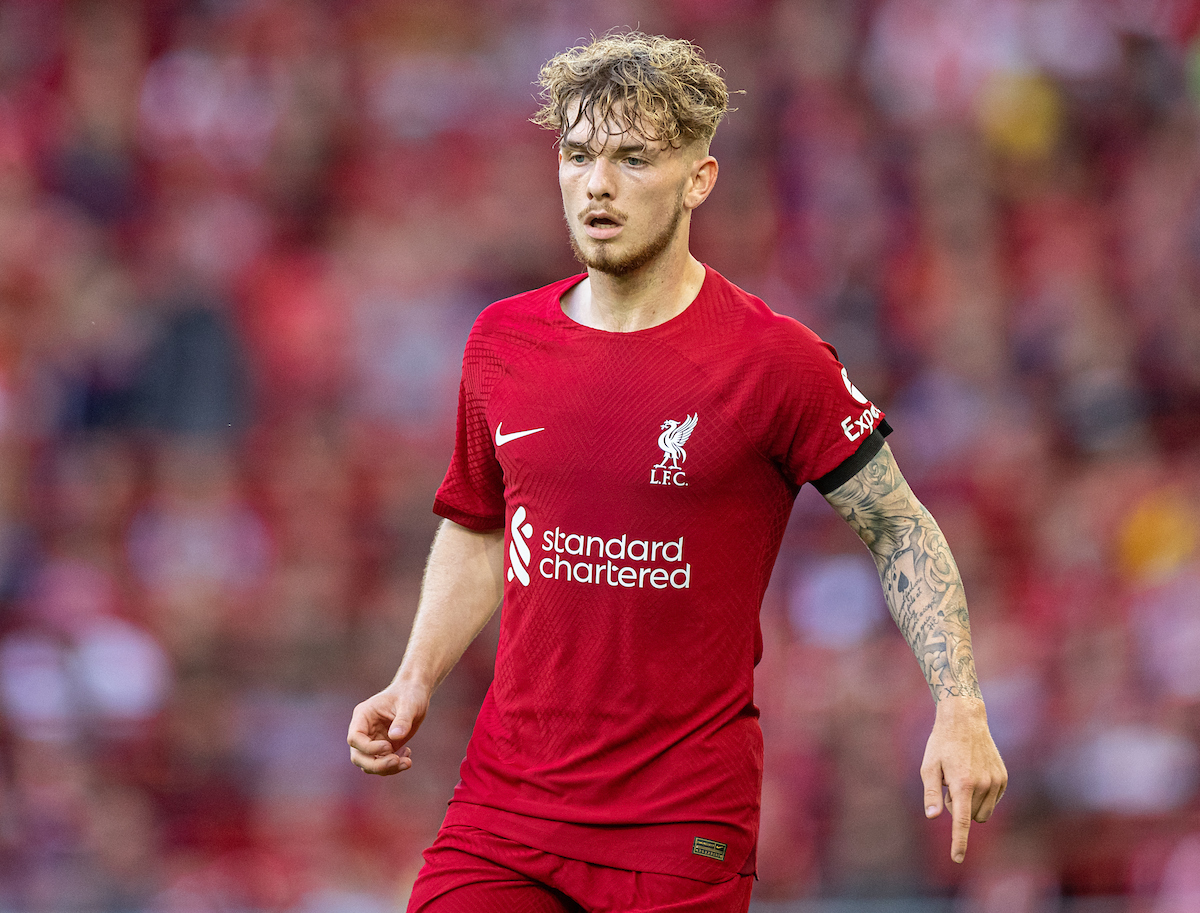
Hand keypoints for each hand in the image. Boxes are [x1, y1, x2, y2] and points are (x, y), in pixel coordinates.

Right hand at [347, 680, 429, 774]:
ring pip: (369, 764)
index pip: (355, 738)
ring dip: (387, 769)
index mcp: (363, 716)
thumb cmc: (410, 694)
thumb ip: (403, 720)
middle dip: (376, 764)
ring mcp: (372, 741)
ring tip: (407, 762)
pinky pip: (382, 764)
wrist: (415, 694)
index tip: (389, 747)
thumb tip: (394, 737)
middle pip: (358, 756)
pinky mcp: (383, 748)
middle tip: (396, 761)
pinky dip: (394, 766)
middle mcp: (364, 730)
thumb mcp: (409, 705)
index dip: (368, 748)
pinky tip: (407, 755)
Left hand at [920, 696, 1006, 863]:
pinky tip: (974, 774)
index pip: (961, 821)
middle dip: (958, 808)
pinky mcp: (1003, 778)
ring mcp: (996, 782)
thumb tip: (932, 817)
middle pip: (970, 818)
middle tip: (949, 784)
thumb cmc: (942, 744)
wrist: (965, 720)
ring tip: (961, 778)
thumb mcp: (929, 766)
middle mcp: (983, 784)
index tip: (957, 858)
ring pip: (982, 813)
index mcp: (962, 783)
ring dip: (970, 804)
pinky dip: (981, 796)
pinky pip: (992, 802)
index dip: (959, 842)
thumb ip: (931, 793)